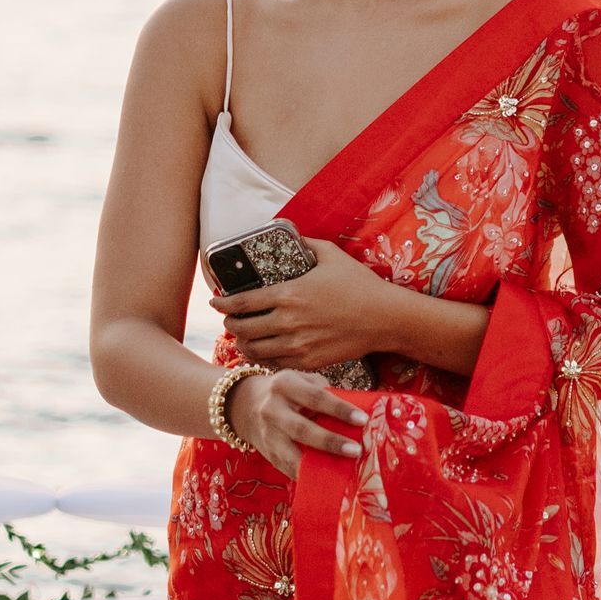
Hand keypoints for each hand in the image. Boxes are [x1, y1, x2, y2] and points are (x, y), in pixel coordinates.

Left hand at [209, 236, 392, 368]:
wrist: (384, 318)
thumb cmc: (360, 285)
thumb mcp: (331, 255)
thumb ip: (307, 244)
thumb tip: (293, 235)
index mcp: (288, 294)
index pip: (242, 302)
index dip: (223, 303)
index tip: (216, 302)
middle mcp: (288, 321)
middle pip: (242, 329)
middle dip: (230, 325)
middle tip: (229, 320)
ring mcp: (298, 345)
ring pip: (255, 350)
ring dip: (243, 344)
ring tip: (242, 338)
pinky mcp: (309, 361)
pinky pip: (275, 364)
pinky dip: (265, 358)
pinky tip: (266, 351)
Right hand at [226, 368, 367, 481]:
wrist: (247, 406)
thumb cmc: (287, 392)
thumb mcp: (302, 380)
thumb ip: (324, 392)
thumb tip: (357, 409)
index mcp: (285, 385)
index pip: (315, 397)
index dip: (339, 409)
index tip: (362, 420)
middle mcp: (272, 409)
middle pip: (302, 429)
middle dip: (330, 441)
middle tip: (356, 450)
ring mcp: (267, 435)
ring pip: (291, 454)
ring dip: (318, 465)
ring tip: (342, 470)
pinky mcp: (268, 454)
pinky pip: (289, 469)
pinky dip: (308, 476)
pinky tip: (326, 480)